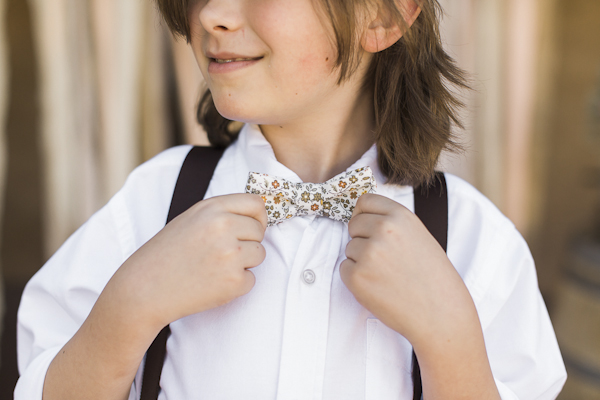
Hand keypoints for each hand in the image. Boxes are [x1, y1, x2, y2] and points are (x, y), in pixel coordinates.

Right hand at [110, 193, 267, 331]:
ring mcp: (231, 255)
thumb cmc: (166, 254)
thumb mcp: (192, 219)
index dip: (258, 217)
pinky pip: (251, 280)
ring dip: (244, 263)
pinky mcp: (235, 281)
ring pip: (260, 255)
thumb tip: (256, 213)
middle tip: (221, 253)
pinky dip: (237, 285)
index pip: (256, 203)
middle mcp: (224, 227)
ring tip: (214, 267)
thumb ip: (222, 213)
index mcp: (213, 208)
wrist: (145, 288)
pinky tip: (212, 283)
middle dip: (248, 242)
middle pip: (259, 231)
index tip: (252, 226)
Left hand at [341, 193, 500, 398]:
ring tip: (387, 275)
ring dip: (361, 261)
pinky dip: (356, 279)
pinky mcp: (356, 277)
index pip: (364, 201)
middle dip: (362, 239)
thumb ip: (392, 223)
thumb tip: (360, 214)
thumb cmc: (432, 277)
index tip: (369, 227)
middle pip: (353, 224)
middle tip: (384, 259)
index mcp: (400, 216)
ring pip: (349, 248)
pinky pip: (344, 269)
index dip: (364, 215)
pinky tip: (379, 287)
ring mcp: (368, 253)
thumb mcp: (419, 236)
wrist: (441, 314)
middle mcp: (382, 230)